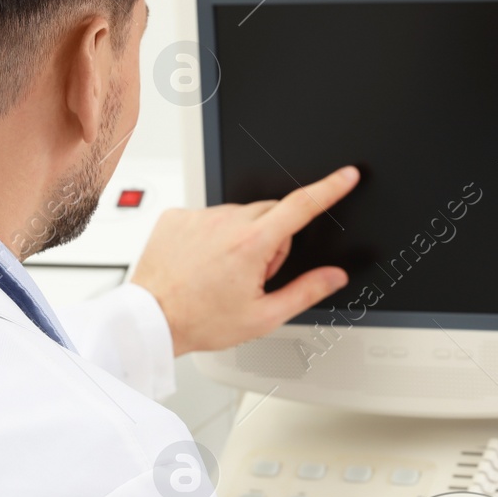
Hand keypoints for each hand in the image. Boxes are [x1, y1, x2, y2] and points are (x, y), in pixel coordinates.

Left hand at [130, 166, 358, 355]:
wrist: (151, 319)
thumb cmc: (202, 321)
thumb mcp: (263, 316)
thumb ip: (306, 292)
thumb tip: (334, 276)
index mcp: (252, 244)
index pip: (302, 206)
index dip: (330, 189)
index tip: (346, 175)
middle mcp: (226, 222)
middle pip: (270, 214)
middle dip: (271, 239)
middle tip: (253, 274)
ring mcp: (200, 216)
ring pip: (239, 215)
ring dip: (240, 236)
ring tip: (221, 271)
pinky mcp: (178, 216)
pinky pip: (208, 216)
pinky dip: (211, 235)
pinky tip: (201, 262)